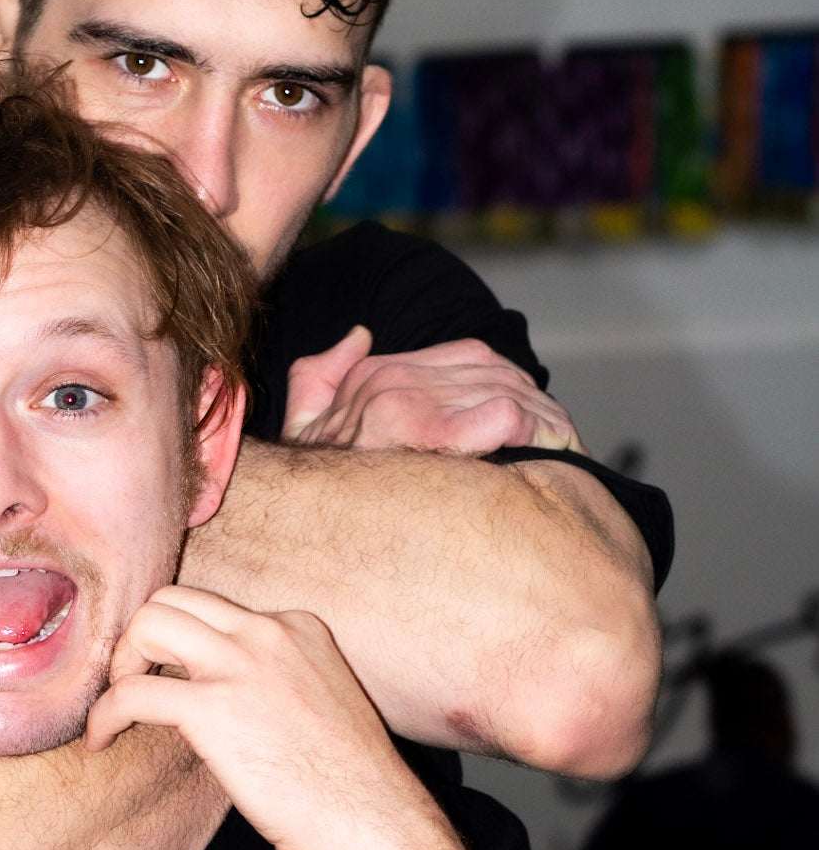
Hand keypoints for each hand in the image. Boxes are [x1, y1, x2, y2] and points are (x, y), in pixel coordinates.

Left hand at [84, 588, 437, 849]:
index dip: (184, 644)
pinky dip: (104, 714)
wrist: (374, 825)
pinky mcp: (213, 707)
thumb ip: (275, 686)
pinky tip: (102, 741)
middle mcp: (269, 632)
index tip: (172, 680)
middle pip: (175, 599)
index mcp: (299, 628)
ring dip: (121, 662)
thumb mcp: (319, 707)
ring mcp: (241, 663)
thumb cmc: (352, 788)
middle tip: (135, 685)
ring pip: (148, 622)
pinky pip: (131, 692)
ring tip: (118, 707)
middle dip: (142, 638)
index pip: (218, 610)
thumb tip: (226, 706)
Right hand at [284, 327, 585, 454]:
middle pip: (499, 376)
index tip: (536, 419)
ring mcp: (407, 401)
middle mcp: (392, 379)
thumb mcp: (302, 419)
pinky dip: (534, 431)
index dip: (510, 387)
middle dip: (540, 409)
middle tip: (566, 439)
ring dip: (547, 424)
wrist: (282, 514)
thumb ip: (320, 373)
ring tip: (567, 450)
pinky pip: (503, 413)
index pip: (471, 358)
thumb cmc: (301, 483)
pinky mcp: (425, 428)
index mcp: (377, 373)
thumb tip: (360, 335)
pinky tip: (548, 454)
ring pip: (510, 393)